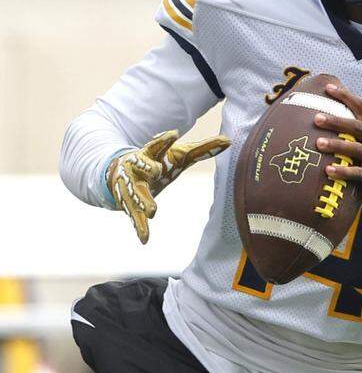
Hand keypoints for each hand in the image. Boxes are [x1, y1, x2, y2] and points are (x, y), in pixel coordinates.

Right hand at [107, 130, 229, 243]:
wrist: (121, 173)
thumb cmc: (159, 161)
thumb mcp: (180, 155)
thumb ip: (203, 149)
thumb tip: (229, 140)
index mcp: (150, 153)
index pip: (157, 144)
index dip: (164, 139)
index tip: (173, 133)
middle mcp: (137, 168)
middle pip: (141, 165)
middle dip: (147, 167)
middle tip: (156, 170)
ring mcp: (131, 186)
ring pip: (136, 193)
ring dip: (143, 201)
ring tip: (153, 211)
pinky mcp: (128, 202)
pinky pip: (133, 215)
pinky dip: (139, 227)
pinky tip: (145, 239)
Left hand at [314, 83, 361, 217]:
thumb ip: (357, 135)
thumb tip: (328, 121)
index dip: (346, 96)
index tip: (328, 87)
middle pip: (357, 127)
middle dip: (336, 121)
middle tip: (316, 118)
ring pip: (357, 149)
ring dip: (337, 145)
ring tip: (318, 144)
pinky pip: (359, 173)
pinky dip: (343, 171)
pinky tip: (328, 170)